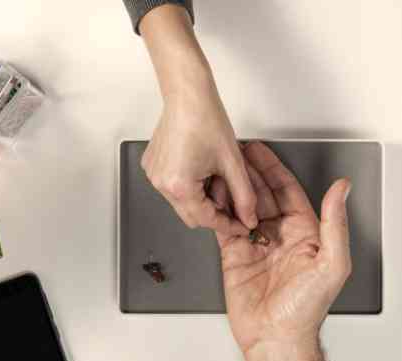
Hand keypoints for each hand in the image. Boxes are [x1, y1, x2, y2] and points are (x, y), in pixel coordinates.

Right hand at [139, 5, 256, 234]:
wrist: (187, 95)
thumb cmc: (207, 119)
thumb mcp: (233, 163)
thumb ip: (244, 196)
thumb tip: (249, 217)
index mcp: (180, 186)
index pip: (207, 221)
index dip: (228, 225)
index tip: (243, 225)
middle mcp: (162, 185)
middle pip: (192, 217)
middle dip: (215, 213)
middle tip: (234, 201)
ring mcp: (154, 176)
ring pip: (183, 203)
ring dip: (202, 199)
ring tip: (217, 176)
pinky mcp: (152, 168)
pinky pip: (173, 188)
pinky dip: (190, 187)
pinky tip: (202, 168)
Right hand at [211, 142, 351, 360]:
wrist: (276, 341)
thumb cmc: (306, 311)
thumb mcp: (331, 265)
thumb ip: (335, 225)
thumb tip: (342, 189)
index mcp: (305, 233)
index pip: (287, 191)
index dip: (273, 169)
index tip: (260, 152)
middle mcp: (280, 235)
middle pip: (262, 194)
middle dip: (248, 172)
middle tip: (233, 152)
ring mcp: (256, 245)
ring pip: (243, 206)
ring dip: (232, 187)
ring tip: (219, 168)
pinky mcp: (235, 256)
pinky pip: (226, 226)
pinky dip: (218, 209)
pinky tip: (212, 194)